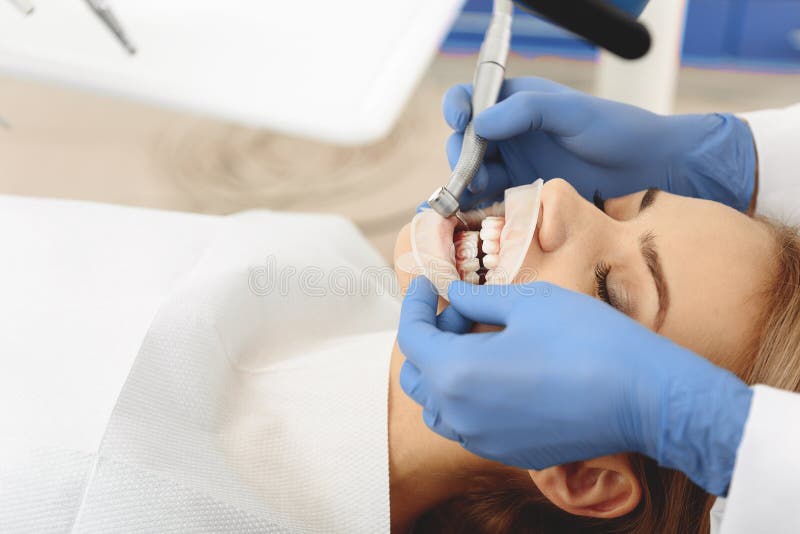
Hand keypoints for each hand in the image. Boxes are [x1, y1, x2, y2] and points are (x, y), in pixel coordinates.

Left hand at [397, 277, 752, 495]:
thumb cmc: (589, 341)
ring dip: (445, 371)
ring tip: (482, 343)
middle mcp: (461, 416)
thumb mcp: (529, 302)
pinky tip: (503, 371)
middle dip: (431, 338)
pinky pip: (468, 426)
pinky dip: (469, 397)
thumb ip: (478, 299)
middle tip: (465, 312)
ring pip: (438, 407)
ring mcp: (484, 441)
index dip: (415, 305)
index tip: (428, 285)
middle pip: (417, 375)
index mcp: (457, 373)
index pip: (411, 337)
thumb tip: (453, 296)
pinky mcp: (509, 454)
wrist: (645, 397)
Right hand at [443, 77, 755, 211]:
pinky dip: (478, 204)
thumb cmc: (612, 129)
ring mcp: (514, 162)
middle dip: (460, 154)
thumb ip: (525, 111)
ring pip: (472, 171)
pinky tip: (481, 210)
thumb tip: (479, 125)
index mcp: (515, 101)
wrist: (644, 165)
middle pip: (464, 140)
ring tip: (481, 190)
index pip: (471, 98)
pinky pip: (489, 197)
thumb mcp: (569, 112)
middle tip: (472, 170)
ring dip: (467, 181)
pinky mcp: (521, 191)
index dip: (457, 107)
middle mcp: (509, 131)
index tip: (460, 122)